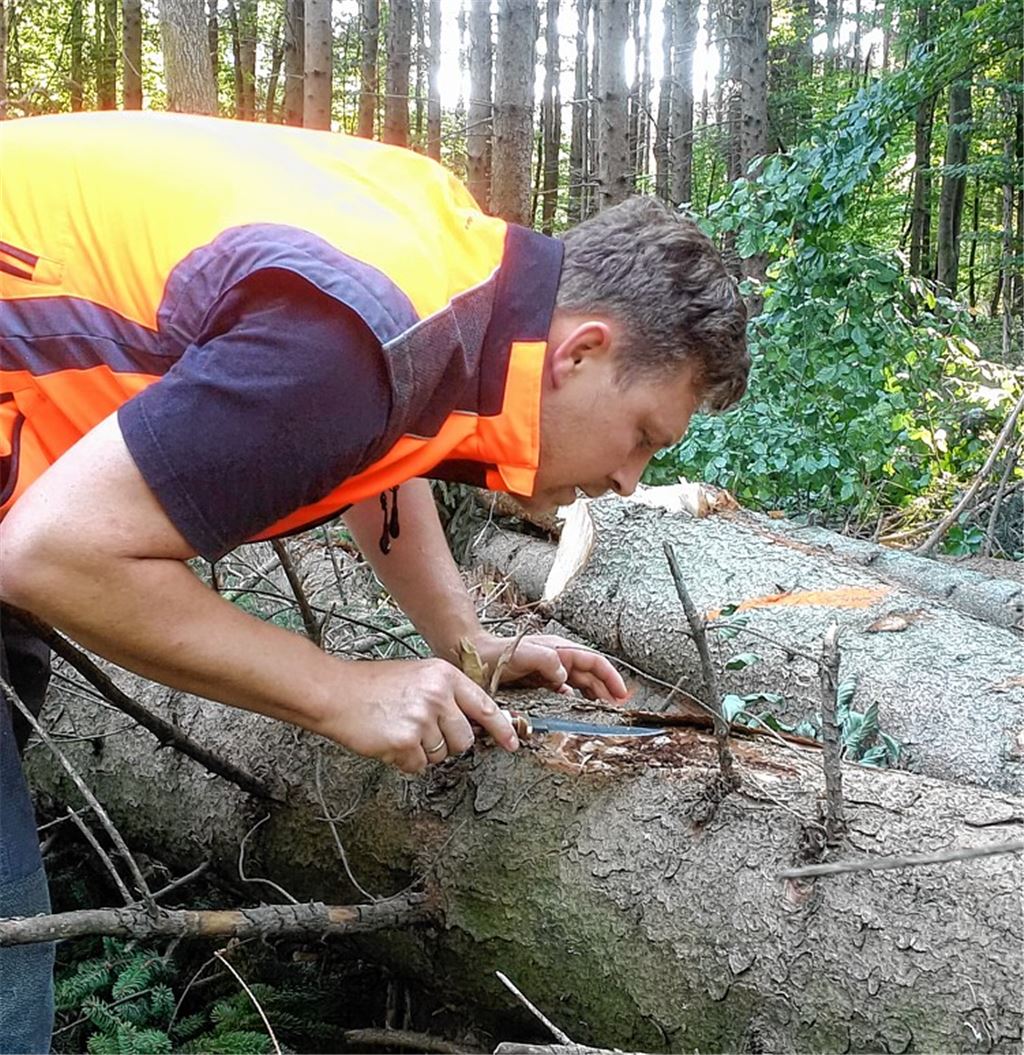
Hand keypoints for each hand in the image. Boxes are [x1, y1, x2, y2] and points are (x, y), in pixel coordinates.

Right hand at [322, 658, 518, 773]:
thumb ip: (446, 696)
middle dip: (447, 743)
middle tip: (421, 731)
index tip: (512, 744)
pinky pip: (418, 766)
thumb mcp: (418, 676)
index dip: (501, 729)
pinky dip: (404, 761)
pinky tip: (389, 742)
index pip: (484, 707)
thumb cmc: (373, 685)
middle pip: (464, 740)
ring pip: (442, 755)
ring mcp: (423, 719)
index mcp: (445, 676)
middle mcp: (438, 695)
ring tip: (399, 730)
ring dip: (423, 752)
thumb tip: (471, 723)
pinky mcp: (405, 742)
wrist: (334, 692)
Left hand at [469, 633, 628, 701]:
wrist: (476, 657)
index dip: (610, 677)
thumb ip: (547, 660)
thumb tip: (564, 676)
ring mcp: (550, 672)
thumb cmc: (498, 653)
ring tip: (605, 711)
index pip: (594, 662)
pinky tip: (579, 710)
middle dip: (607, 690)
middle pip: (591, 675)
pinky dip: (578, 700)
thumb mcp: (524, 653)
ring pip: (581, 684)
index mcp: (560, 650)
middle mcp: (559, 660)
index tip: (621, 694)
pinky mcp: (541, 683)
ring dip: (595, 696)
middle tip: (618, 710)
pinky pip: (566, 692)